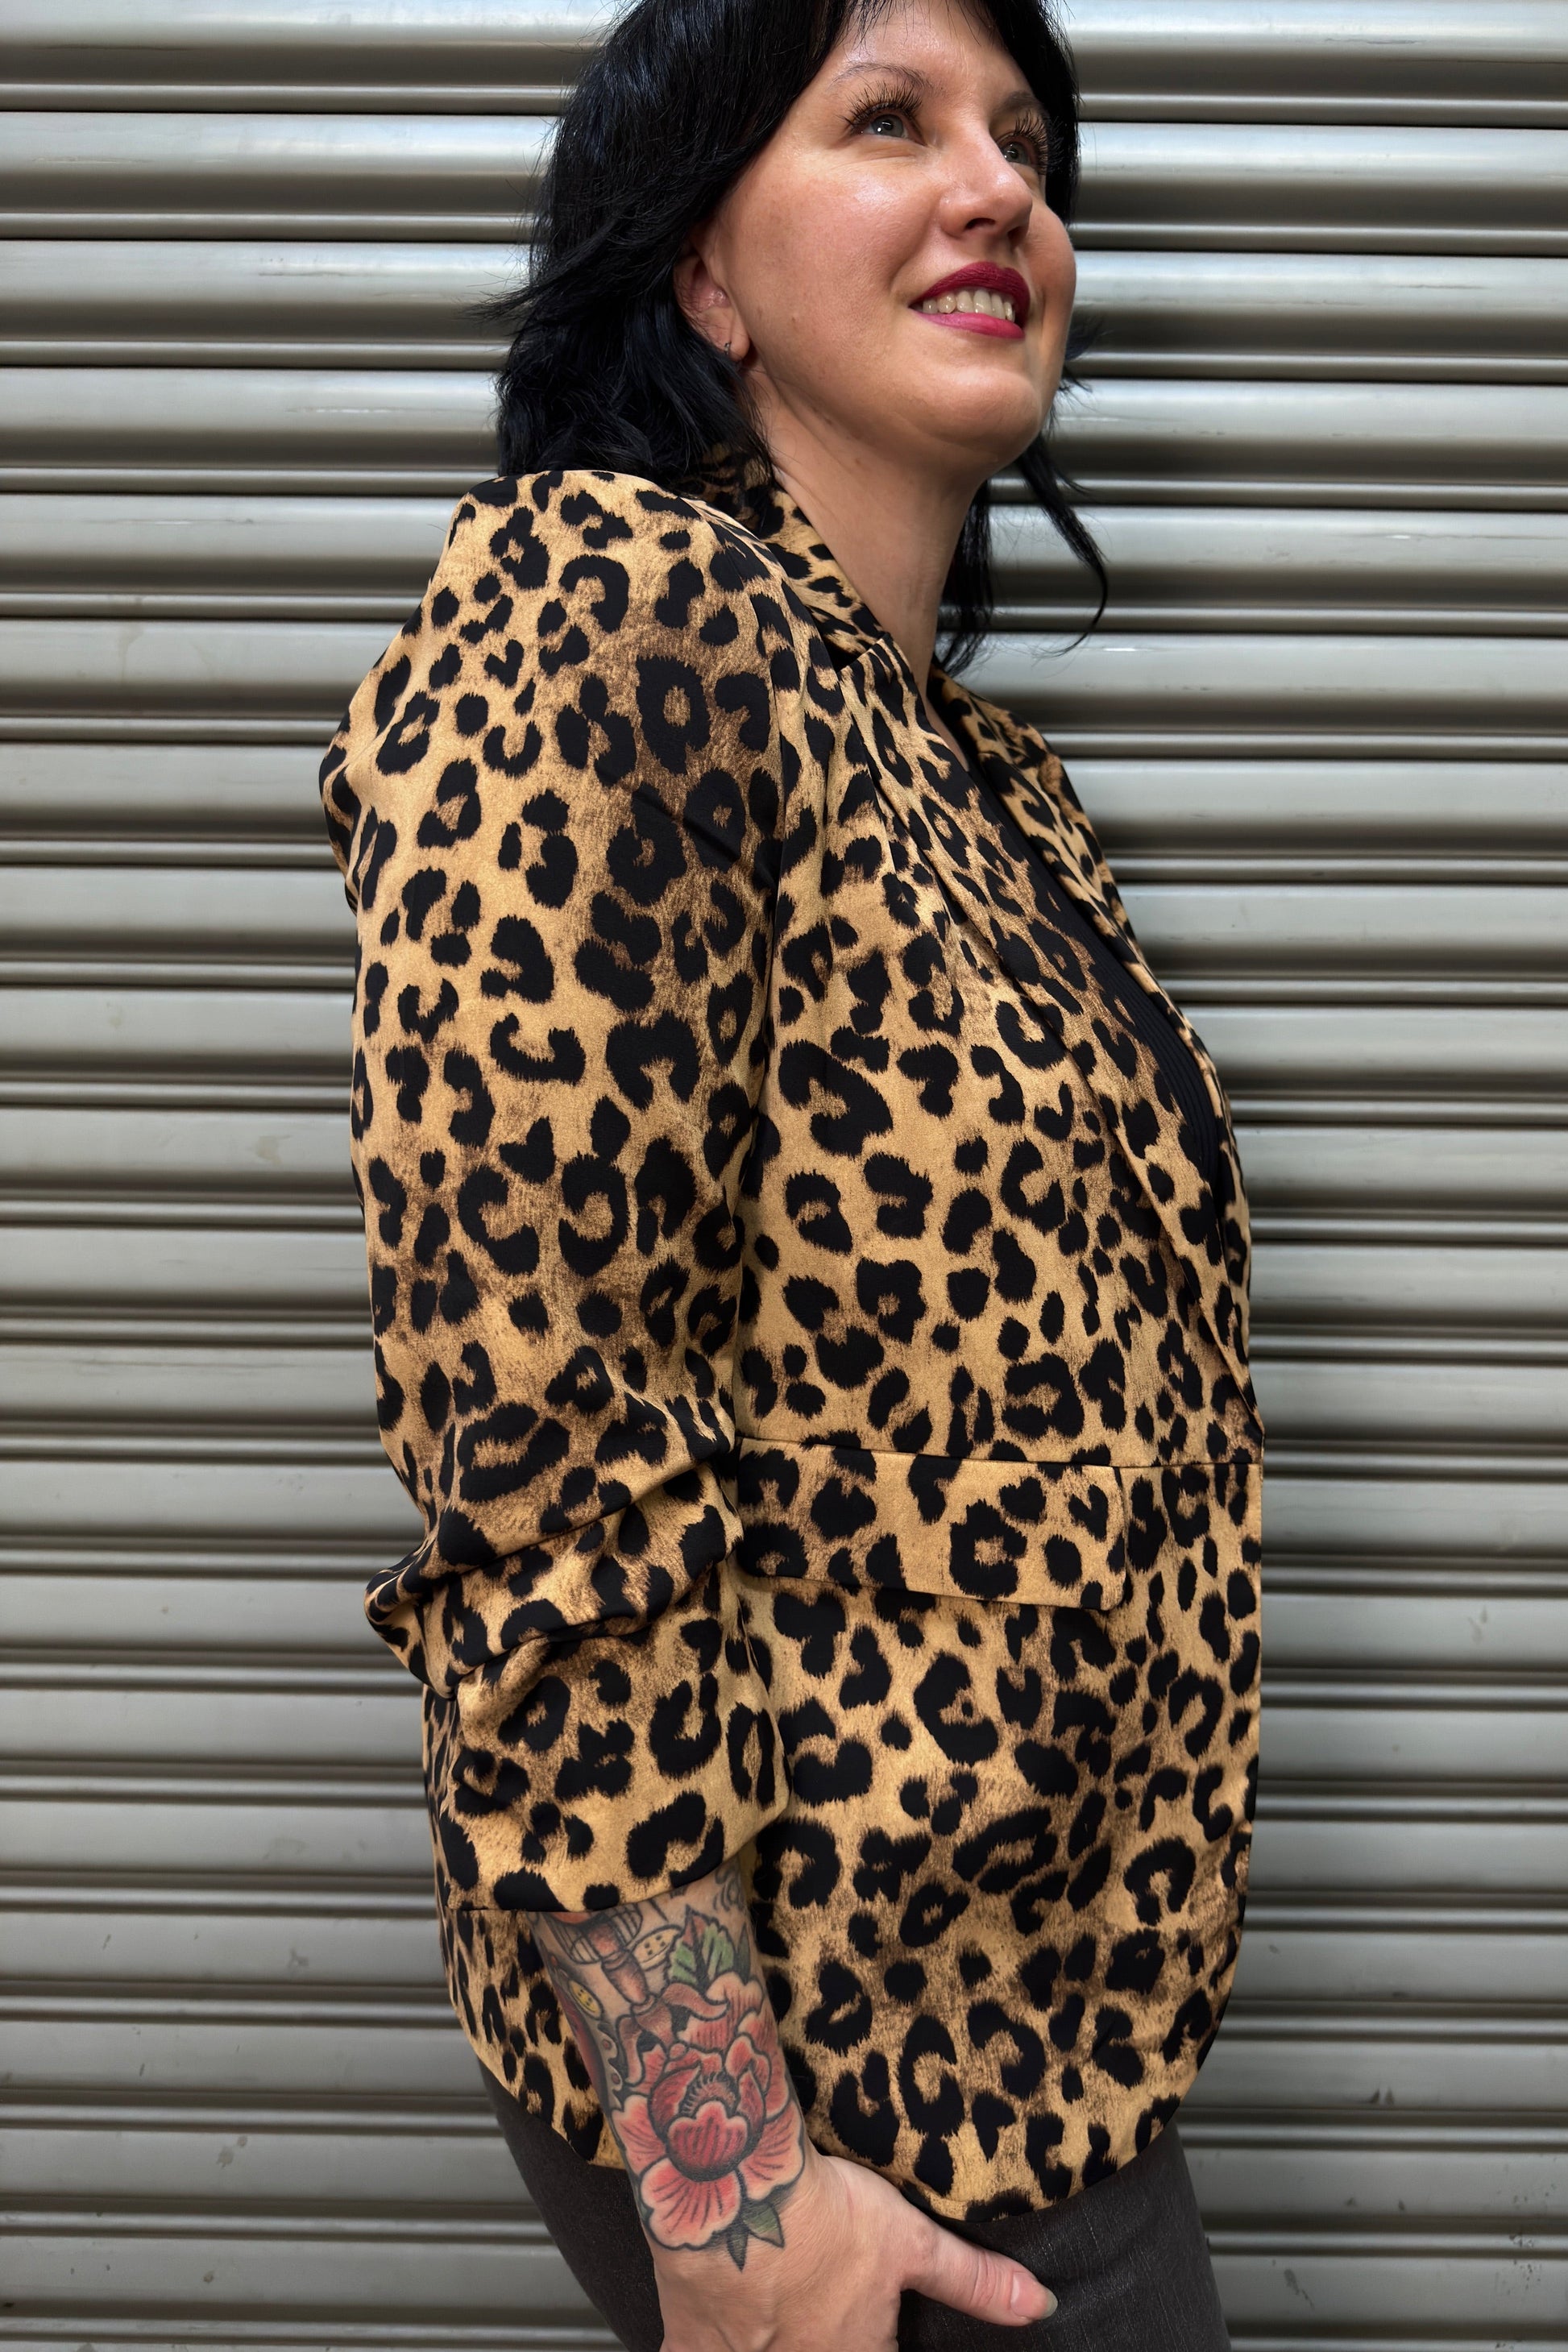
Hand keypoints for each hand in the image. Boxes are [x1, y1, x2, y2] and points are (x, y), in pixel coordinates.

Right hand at [651, 2141, 1056, 2350]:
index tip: (863, 2319)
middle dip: (818, 2337)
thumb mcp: (912, 2242)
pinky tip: (709, 2333)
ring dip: (770, 2338)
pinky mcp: (685, 2339)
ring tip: (775, 2310)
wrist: (736, 2191)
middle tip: (815, 2298)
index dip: (872, 2342)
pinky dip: (698, 2347)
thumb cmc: (826, 2215)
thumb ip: (973, 2281)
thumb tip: (1041, 2306)